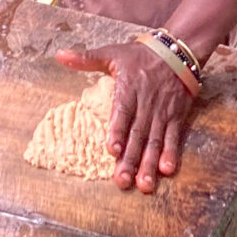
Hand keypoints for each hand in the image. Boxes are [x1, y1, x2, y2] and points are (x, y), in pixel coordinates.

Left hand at [56, 43, 194, 194]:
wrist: (176, 51)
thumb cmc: (139, 55)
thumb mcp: (112, 53)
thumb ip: (86, 59)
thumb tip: (60, 55)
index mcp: (129, 88)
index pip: (122, 111)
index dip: (117, 131)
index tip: (111, 150)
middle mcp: (146, 104)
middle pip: (137, 134)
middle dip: (130, 159)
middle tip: (121, 181)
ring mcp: (162, 112)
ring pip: (155, 140)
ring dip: (149, 164)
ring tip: (144, 185)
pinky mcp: (176, 117)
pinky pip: (174, 137)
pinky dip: (172, 153)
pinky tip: (167, 170)